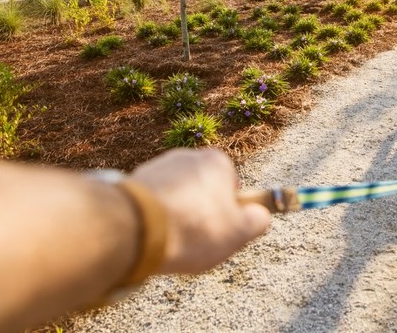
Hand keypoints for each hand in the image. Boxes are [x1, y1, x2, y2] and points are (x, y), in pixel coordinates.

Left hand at [131, 148, 270, 273]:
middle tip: (198, 238)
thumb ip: (257, 220)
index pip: (232, 183)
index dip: (229, 208)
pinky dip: (156, 215)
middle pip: (202, 187)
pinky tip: (154, 235)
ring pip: (177, 194)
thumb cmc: (194, 227)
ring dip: (177, 213)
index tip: (223, 229)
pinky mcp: (135, 180)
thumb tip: (261, 216)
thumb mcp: (239, 231)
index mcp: (217, 162)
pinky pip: (154, 200)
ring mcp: (159, 166)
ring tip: (174, 239)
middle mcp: (188, 156)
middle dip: (201, 210)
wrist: (138, 227)